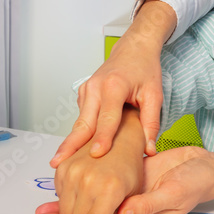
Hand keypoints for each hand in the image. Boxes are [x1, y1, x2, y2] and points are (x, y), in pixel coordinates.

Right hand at [33, 108, 144, 213]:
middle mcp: (89, 181)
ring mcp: (73, 172)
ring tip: (92, 196)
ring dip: (75, 212)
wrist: (119, 135)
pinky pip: (59, 195)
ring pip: (65, 210)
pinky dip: (68, 197)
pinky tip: (84, 186)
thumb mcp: (131, 193)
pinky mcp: (63, 167)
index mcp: (110, 191)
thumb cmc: (130, 166)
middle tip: (96, 211)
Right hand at [49, 0, 176, 166]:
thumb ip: (151, 122)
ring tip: (62, 163)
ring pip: (80, 123)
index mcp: (114, 86)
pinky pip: (82, 118)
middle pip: (83, 122)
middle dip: (70, 145)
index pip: (107, 117)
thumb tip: (149, 150)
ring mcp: (86, 91)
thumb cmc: (144, 69)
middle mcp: (95, 87)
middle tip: (58, 163)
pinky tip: (77, 151)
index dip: (102, 137)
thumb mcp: (154, 95)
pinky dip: (80, 134)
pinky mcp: (84, 95)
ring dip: (72, 143)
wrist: (134, 49)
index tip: (96, 154)